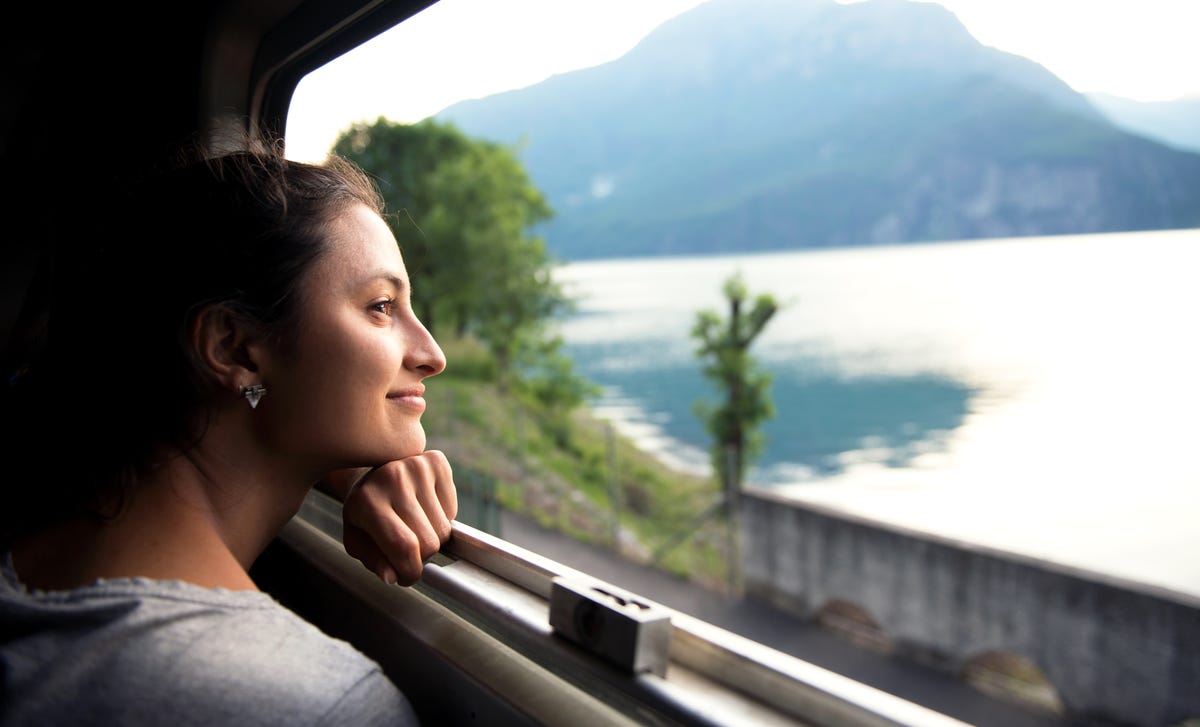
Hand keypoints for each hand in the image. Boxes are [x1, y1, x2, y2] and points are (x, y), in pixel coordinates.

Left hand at [332, 450, 457, 585]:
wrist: (370, 467)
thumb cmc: (364, 510)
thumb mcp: (357, 538)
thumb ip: (374, 560)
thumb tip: (392, 577)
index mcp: (367, 501)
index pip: (402, 545)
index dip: (410, 570)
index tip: (408, 577)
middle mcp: (393, 478)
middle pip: (428, 542)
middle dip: (420, 555)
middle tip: (406, 547)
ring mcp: (418, 466)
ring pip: (444, 530)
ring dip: (432, 536)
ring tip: (413, 524)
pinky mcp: (437, 461)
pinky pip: (452, 510)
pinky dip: (442, 517)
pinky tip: (423, 507)